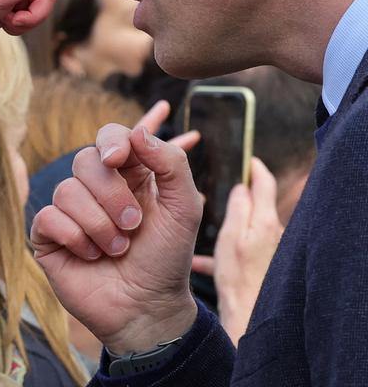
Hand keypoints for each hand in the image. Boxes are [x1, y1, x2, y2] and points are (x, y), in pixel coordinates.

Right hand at [30, 101, 202, 353]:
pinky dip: (75, 238)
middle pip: (85, 160)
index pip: (109, 136)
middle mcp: (95, 188)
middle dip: (112, 194)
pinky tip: (91, 256)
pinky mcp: (50, 235)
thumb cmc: (166, 259)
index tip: (118, 158)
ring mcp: (69, 211)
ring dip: (99, 225)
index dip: (111, 141)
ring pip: (67, 190)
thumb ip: (171, 164)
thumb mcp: (184, 208)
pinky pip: (48, 217)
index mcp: (128, 174)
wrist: (147, 308)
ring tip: (117, 249)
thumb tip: (137, 132)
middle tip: (133, 224)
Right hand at [191, 157, 281, 344]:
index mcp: (263, 221)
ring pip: (247, 227)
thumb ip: (238, 209)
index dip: (256, 168)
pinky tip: (202, 261)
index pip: (264, 183)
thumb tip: (242, 187)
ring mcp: (270, 248)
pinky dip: (226, 249)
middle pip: (257, 204)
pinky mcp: (265, 262)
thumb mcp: (230, 238)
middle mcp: (272, 232)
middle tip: (222, 189)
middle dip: (241, 196)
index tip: (248, 160)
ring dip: (230, 225)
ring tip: (205, 228)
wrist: (249, 315)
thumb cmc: (237, 278)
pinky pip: (243, 248)